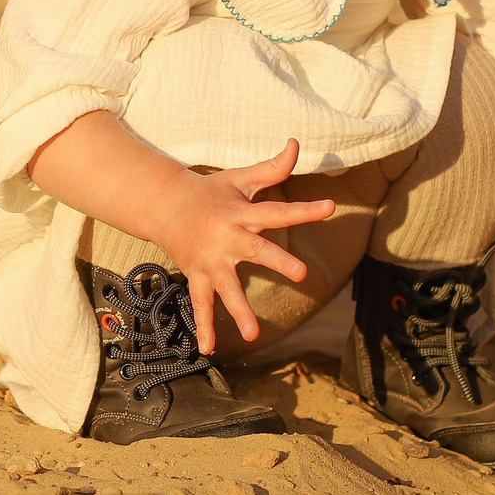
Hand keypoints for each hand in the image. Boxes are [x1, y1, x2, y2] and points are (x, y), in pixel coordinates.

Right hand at [143, 139, 337, 349]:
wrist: (164, 204)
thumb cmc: (211, 191)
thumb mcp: (241, 178)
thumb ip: (272, 168)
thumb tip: (296, 144)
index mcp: (242, 213)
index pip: (278, 210)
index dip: (305, 208)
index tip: (330, 207)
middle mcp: (227, 237)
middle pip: (256, 251)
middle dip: (278, 261)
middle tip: (301, 274)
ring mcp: (210, 260)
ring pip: (226, 287)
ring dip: (238, 310)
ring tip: (254, 335)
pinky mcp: (197, 275)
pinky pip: (201, 303)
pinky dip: (204, 326)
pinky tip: (208, 349)